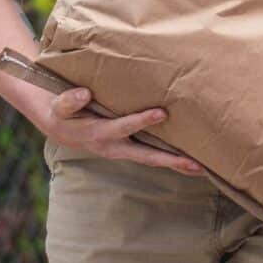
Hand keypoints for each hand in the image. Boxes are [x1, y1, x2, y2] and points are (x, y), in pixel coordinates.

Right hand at [44, 87, 204, 175]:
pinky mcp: (130, 149)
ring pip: (153, 160)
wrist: (60, 128)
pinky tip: (190, 162)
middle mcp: (115, 148)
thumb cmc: (62, 112)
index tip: (162, 113)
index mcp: (100, 134)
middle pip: (147, 156)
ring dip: (177, 165)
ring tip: (202, 169)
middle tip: (196, 165)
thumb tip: (84, 94)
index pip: (124, 127)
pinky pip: (152, 156)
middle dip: (172, 161)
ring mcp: (124, 151)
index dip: (141, 120)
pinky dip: (171, 160)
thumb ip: (70, 101)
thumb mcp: (60, 105)